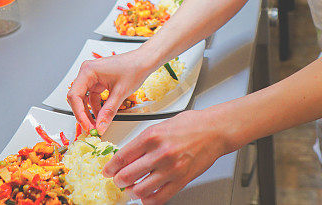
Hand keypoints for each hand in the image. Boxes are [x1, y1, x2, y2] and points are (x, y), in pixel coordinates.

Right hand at [66, 48, 153, 133]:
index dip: (79, 113)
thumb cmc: (134, 67)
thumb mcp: (120, 93)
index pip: (74, 95)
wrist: (144, 61)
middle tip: (90, 127)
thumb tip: (100, 126)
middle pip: (77, 97)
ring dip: (89, 112)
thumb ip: (108, 111)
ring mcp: (93, 76)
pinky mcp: (98, 80)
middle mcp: (88, 72)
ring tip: (96, 124)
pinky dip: (96, 107)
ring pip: (84, 98)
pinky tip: (101, 116)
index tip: (86, 125)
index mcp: (88, 70)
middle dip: (83, 114)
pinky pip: (92, 96)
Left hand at [103, 110, 228, 203]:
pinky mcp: (181, 180)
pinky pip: (159, 197)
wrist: (214, 130)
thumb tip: (127, 154)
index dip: (111, 166)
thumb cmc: (190, 124)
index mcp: (152, 136)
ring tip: (131, 189)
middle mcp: (160, 153)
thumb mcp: (160, 125)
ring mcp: (171, 169)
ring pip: (141, 189)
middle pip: (128, 175)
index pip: (123, 156)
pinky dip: (148, 200)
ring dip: (132, 192)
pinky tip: (146, 196)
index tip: (107, 170)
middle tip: (117, 180)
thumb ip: (143, 141)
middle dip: (119, 180)